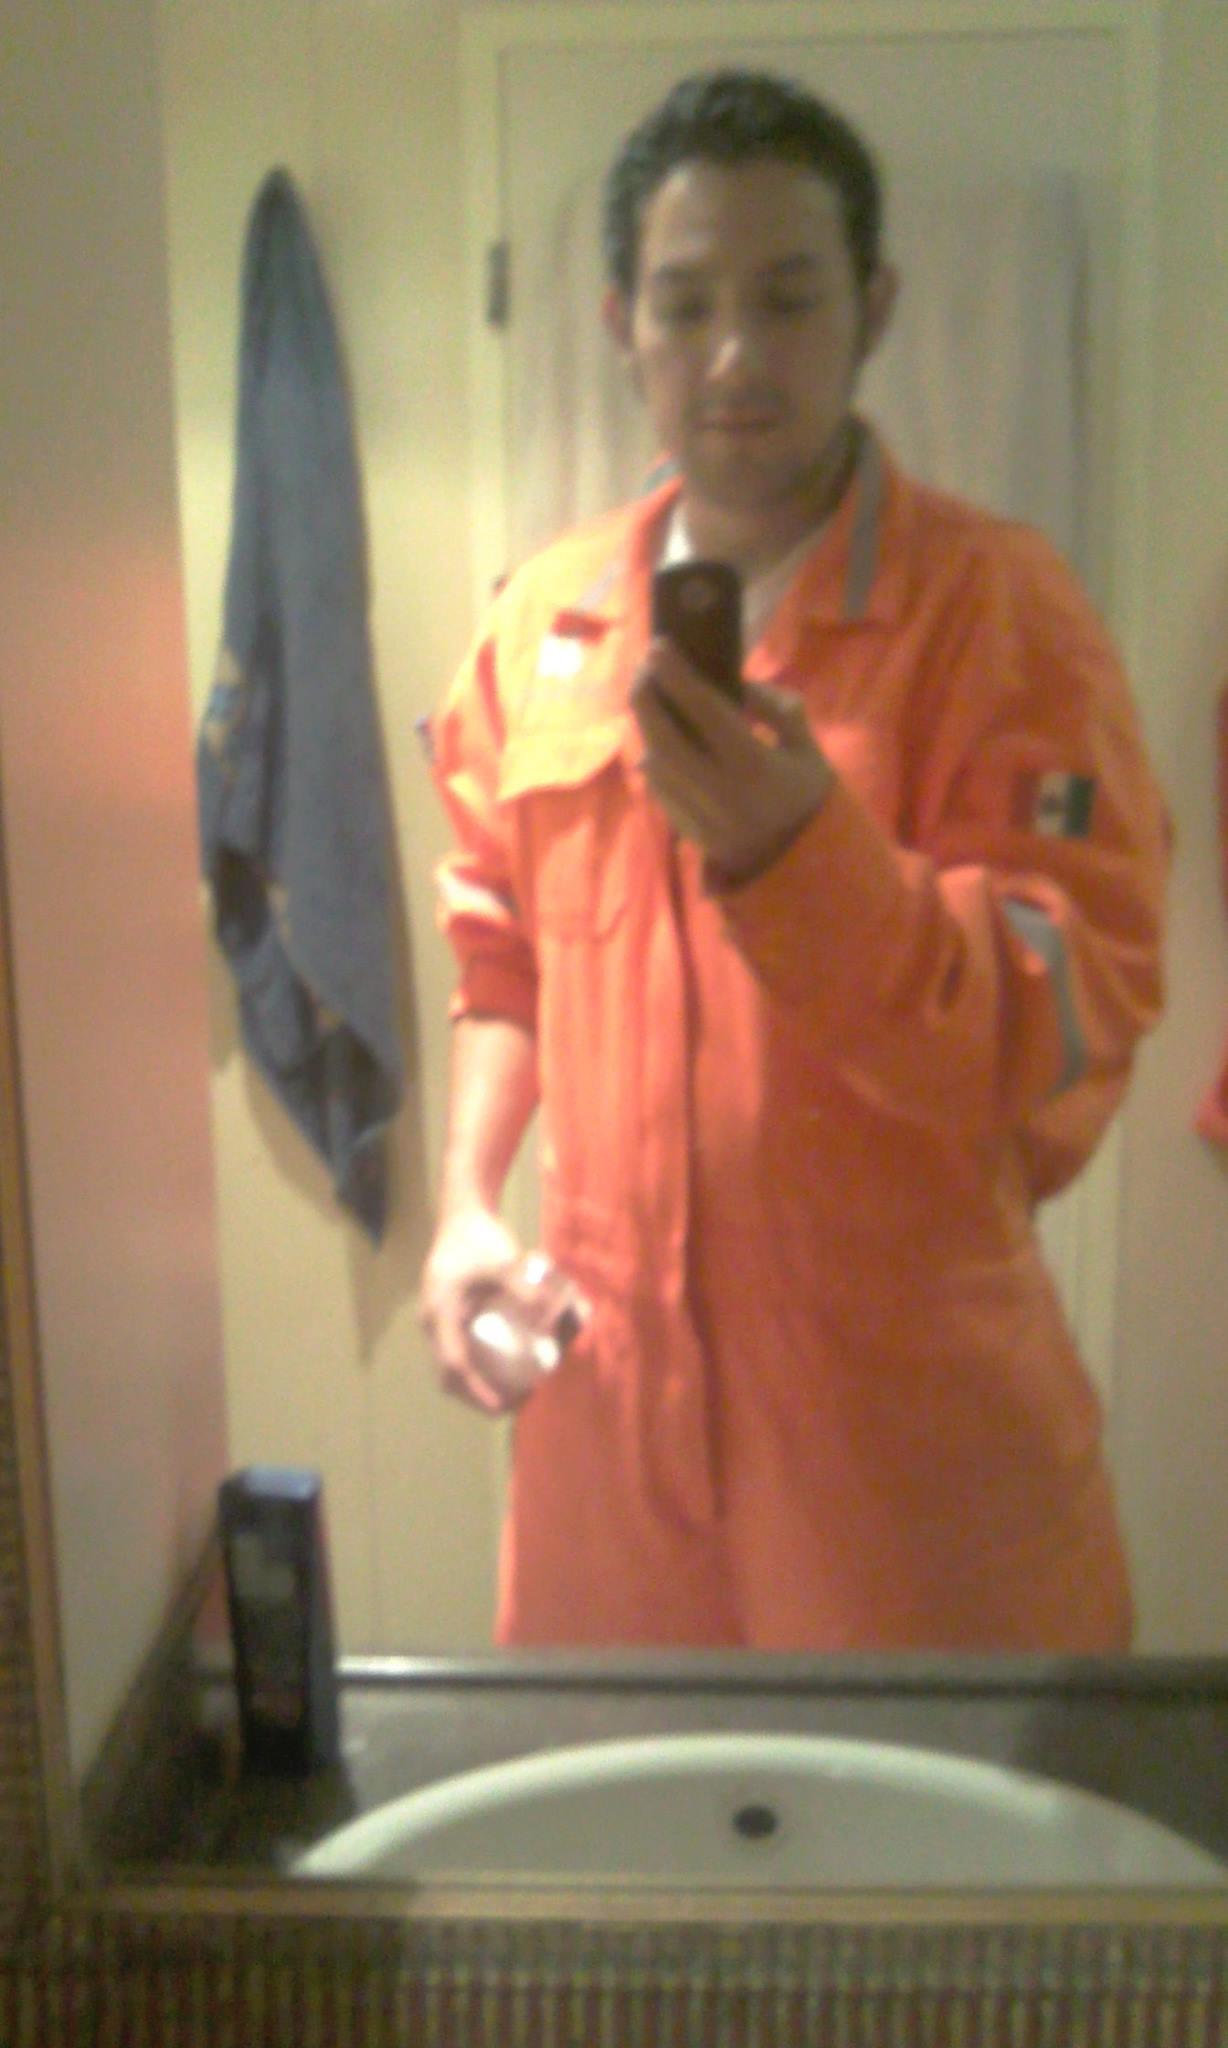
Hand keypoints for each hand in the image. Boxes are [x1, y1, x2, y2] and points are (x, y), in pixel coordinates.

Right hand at [418, 1208, 523, 1415]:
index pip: (454, 1366)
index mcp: (441, 1315)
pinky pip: (456, 1350)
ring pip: (450, 1364)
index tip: (502, 1406)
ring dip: (474, 1384)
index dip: (477, 1391)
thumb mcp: (504, 1263)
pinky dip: (474, 1366)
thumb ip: (526, 1289)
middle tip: (511, 1404)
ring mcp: (438, 1319)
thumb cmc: (480, 1238)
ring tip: (509, 1393)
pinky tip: (502, 1366)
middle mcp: (434, 1322)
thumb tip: (561, 1317)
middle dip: (476, 1395)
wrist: (463, 1214)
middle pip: (448, 1374)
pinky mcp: (446, 1314)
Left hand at [631, 639, 833, 881]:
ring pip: (654, 763)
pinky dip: (653, 761)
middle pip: (663, 735)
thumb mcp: (808, 750)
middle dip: (646, 699)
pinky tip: (659, 744)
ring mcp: (697, 812)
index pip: (703, 709)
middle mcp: (716, 787)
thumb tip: (741, 685)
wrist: (802, 867)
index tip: (658, 647)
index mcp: (751, 762)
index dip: (676, 675)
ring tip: (650, 702)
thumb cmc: (808, 801)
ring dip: (646, 729)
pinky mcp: (686, 830)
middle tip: (643, 671)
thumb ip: (780, 711)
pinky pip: (658, 789)